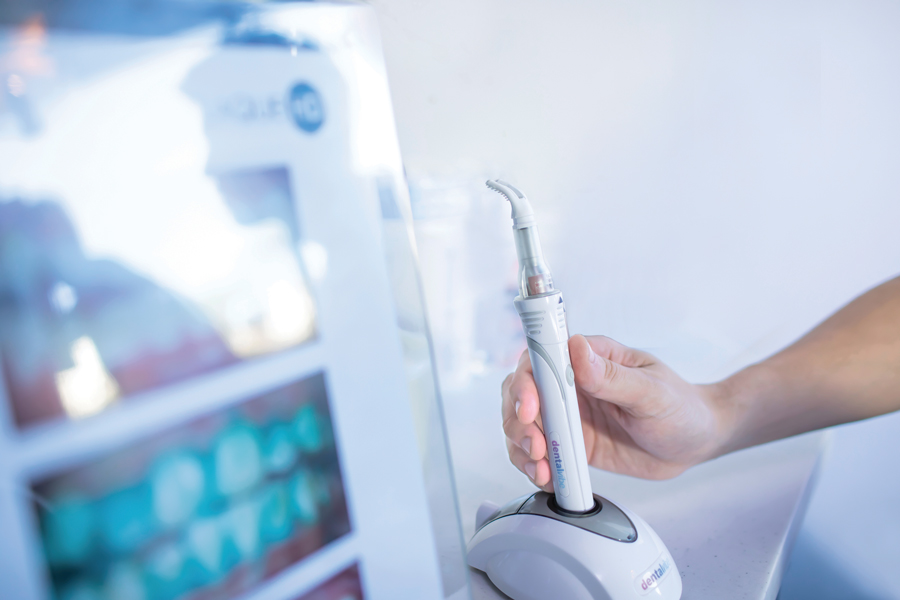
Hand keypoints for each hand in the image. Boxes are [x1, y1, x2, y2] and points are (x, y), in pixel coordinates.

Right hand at [502, 334, 726, 487]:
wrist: (694, 442)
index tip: (529, 408)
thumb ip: (613, 377)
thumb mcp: (652, 392)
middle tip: (536, 447)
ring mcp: (568, 415)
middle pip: (521, 393)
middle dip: (518, 421)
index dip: (526, 382)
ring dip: (521, 447)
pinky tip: (546, 477)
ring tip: (540, 468)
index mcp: (590, 359)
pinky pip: (540, 452)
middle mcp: (571, 384)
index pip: (541, 359)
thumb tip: (577, 351)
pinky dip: (534, 466)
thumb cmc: (680, 406)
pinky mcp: (571, 443)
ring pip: (523, 425)